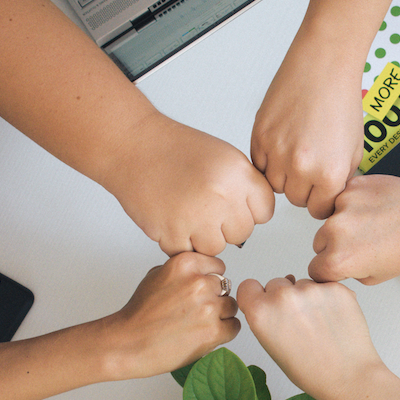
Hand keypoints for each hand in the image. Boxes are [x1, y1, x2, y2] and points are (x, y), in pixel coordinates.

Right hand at [99, 253, 240, 378]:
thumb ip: (183, 270)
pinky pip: (234, 327)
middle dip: (215, 299)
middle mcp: (199, 283)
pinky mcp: (213, 331)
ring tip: (198, 324)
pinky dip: (223, 332)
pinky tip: (204, 335)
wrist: (128, 343)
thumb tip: (204, 271)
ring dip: (221, 316)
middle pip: (226, 287)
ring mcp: (208, 307)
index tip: (201, 291)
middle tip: (196, 312)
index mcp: (185, 264)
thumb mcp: (156, 275)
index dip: (210, 280)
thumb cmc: (139, 314)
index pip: (218, 266)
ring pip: (232, 307)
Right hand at [115, 117, 275, 255]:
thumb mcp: (224, 157)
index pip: (265, 211)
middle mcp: (221, 196)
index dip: (249, 210)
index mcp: (238, 174)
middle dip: (226, 225)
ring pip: (217, 248)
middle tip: (206, 207)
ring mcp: (196, 217)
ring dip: (203, 237)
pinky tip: (173, 218)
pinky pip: (188, 253)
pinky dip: (180, 242)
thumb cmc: (176, 149)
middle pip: (242, 233)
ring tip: (187, 212)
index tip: (235, 204)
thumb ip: (245, 186)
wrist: (134, 146)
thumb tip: (257, 215)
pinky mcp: (172, 233)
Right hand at [236, 276, 381, 399]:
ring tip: (319, 324)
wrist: (348, 376)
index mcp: (261, 312)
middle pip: (276, 283)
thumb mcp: (272, 347)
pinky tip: (333, 319)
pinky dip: (328, 297)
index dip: (257, 296)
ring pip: (302, 283)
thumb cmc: (311, 370)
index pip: (248, 286)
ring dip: (307, 297)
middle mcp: (283, 296)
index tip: (266, 304)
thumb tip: (270, 296)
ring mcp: (311, 289)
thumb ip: (264, 318)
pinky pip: (325, 285)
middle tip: (298, 322)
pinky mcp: (335, 287)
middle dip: (284, 298)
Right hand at [251, 40, 363, 219]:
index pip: (319, 209)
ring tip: (296, 151)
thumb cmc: (341, 99)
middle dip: (303, 187)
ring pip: (274, 185)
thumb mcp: (354, 148)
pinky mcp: (259, 136)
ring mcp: (277, 152)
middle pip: (295, 200)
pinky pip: (259, 165)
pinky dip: (269, 159)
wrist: (324, 65)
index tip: (321, 189)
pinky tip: (284, 142)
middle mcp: (301, 167)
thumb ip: (341, 178)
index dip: (321, 199)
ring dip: (284, 175)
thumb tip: (328, 197)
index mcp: (329, 173)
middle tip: (310, 164)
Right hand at [309, 174, 399, 283]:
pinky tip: (373, 209)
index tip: (339, 266)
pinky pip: (342, 199)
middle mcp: (335, 231)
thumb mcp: (375, 276)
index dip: (329, 270)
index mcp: (339, 259)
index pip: (315, 270)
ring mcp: (342, 205)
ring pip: (329, 219)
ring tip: (372, 225)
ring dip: (343, 223)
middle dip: (334, 245)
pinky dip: (354, 204)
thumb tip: (335, 264)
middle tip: (362, 244)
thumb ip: (348, 272)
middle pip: (319, 243)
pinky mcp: (351, 186)